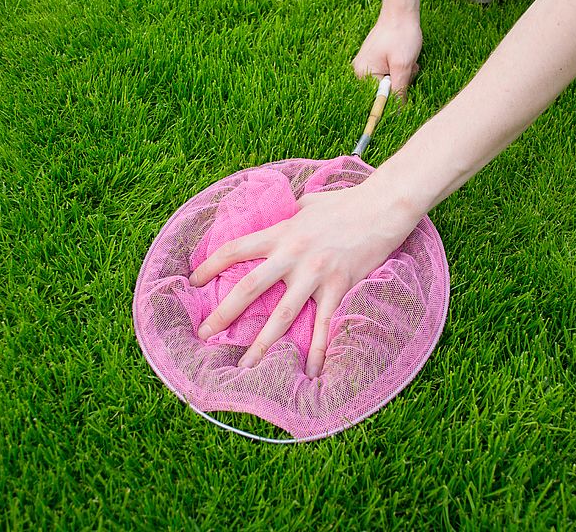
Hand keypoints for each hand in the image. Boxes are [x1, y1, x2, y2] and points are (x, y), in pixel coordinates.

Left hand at [188, 181, 420, 377]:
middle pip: (249, 288)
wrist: (382, 208)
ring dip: (262, 343)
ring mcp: (316, 274)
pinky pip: (325, 325)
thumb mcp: (307, 204)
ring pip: (282, 315)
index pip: (235, 249)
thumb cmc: (346, 203)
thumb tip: (278, 219)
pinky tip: (311, 372)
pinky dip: (318, 351)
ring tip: (246, 366)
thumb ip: (288, 217)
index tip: (194, 281)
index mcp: (281, 232)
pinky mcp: (339, 287)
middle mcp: (292, 254)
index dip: (210, 265)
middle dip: (223, 313)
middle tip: (203, 334)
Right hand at [352, 11, 422, 97]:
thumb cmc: (401, 35)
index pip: (377, 98)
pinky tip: (406, 59)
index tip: (403, 96)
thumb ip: (399, 91)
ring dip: (403, 76)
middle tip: (409, 68)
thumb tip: (397, 113)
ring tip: (409, 61)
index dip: (392, 100)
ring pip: (389, 82)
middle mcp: (361, 70)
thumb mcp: (403, 67)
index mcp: (362, 73)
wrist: (402, 11)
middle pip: (383, 91)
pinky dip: (400, 69)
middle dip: (400, 84)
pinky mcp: (376, 59)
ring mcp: (368, 64)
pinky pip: (389, 73)